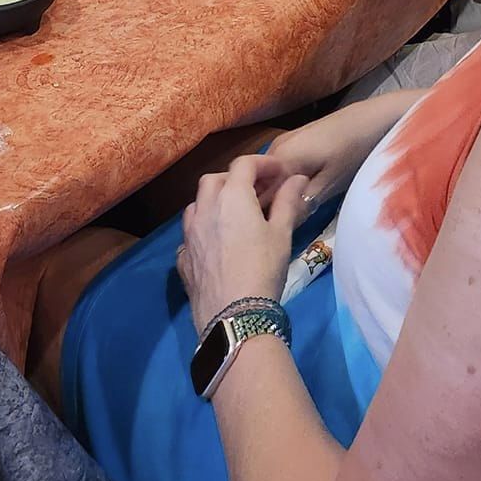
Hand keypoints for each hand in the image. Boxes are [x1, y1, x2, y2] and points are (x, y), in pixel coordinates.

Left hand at [178, 153, 308, 329]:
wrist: (234, 316)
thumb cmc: (263, 269)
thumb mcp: (282, 233)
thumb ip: (288, 201)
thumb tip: (297, 178)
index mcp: (232, 197)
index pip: (244, 164)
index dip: (263, 163)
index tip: (279, 174)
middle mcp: (205, 209)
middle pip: (214, 179)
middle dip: (234, 178)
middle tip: (255, 191)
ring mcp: (189, 235)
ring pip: (196, 204)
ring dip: (213, 201)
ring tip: (232, 214)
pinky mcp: (182, 259)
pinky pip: (189, 234)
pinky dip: (202, 229)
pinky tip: (216, 243)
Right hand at [248, 102, 397, 214]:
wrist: (371, 118)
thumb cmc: (353, 151)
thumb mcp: (329, 184)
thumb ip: (300, 204)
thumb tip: (278, 224)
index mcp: (279, 160)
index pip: (255, 197)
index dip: (262, 217)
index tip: (272, 233)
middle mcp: (273, 149)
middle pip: (258, 186)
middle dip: (266, 207)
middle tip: (282, 226)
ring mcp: (282, 143)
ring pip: (267, 177)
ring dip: (275, 195)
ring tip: (288, 214)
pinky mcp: (292, 141)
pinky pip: (277, 168)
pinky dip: (281, 183)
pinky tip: (296, 195)